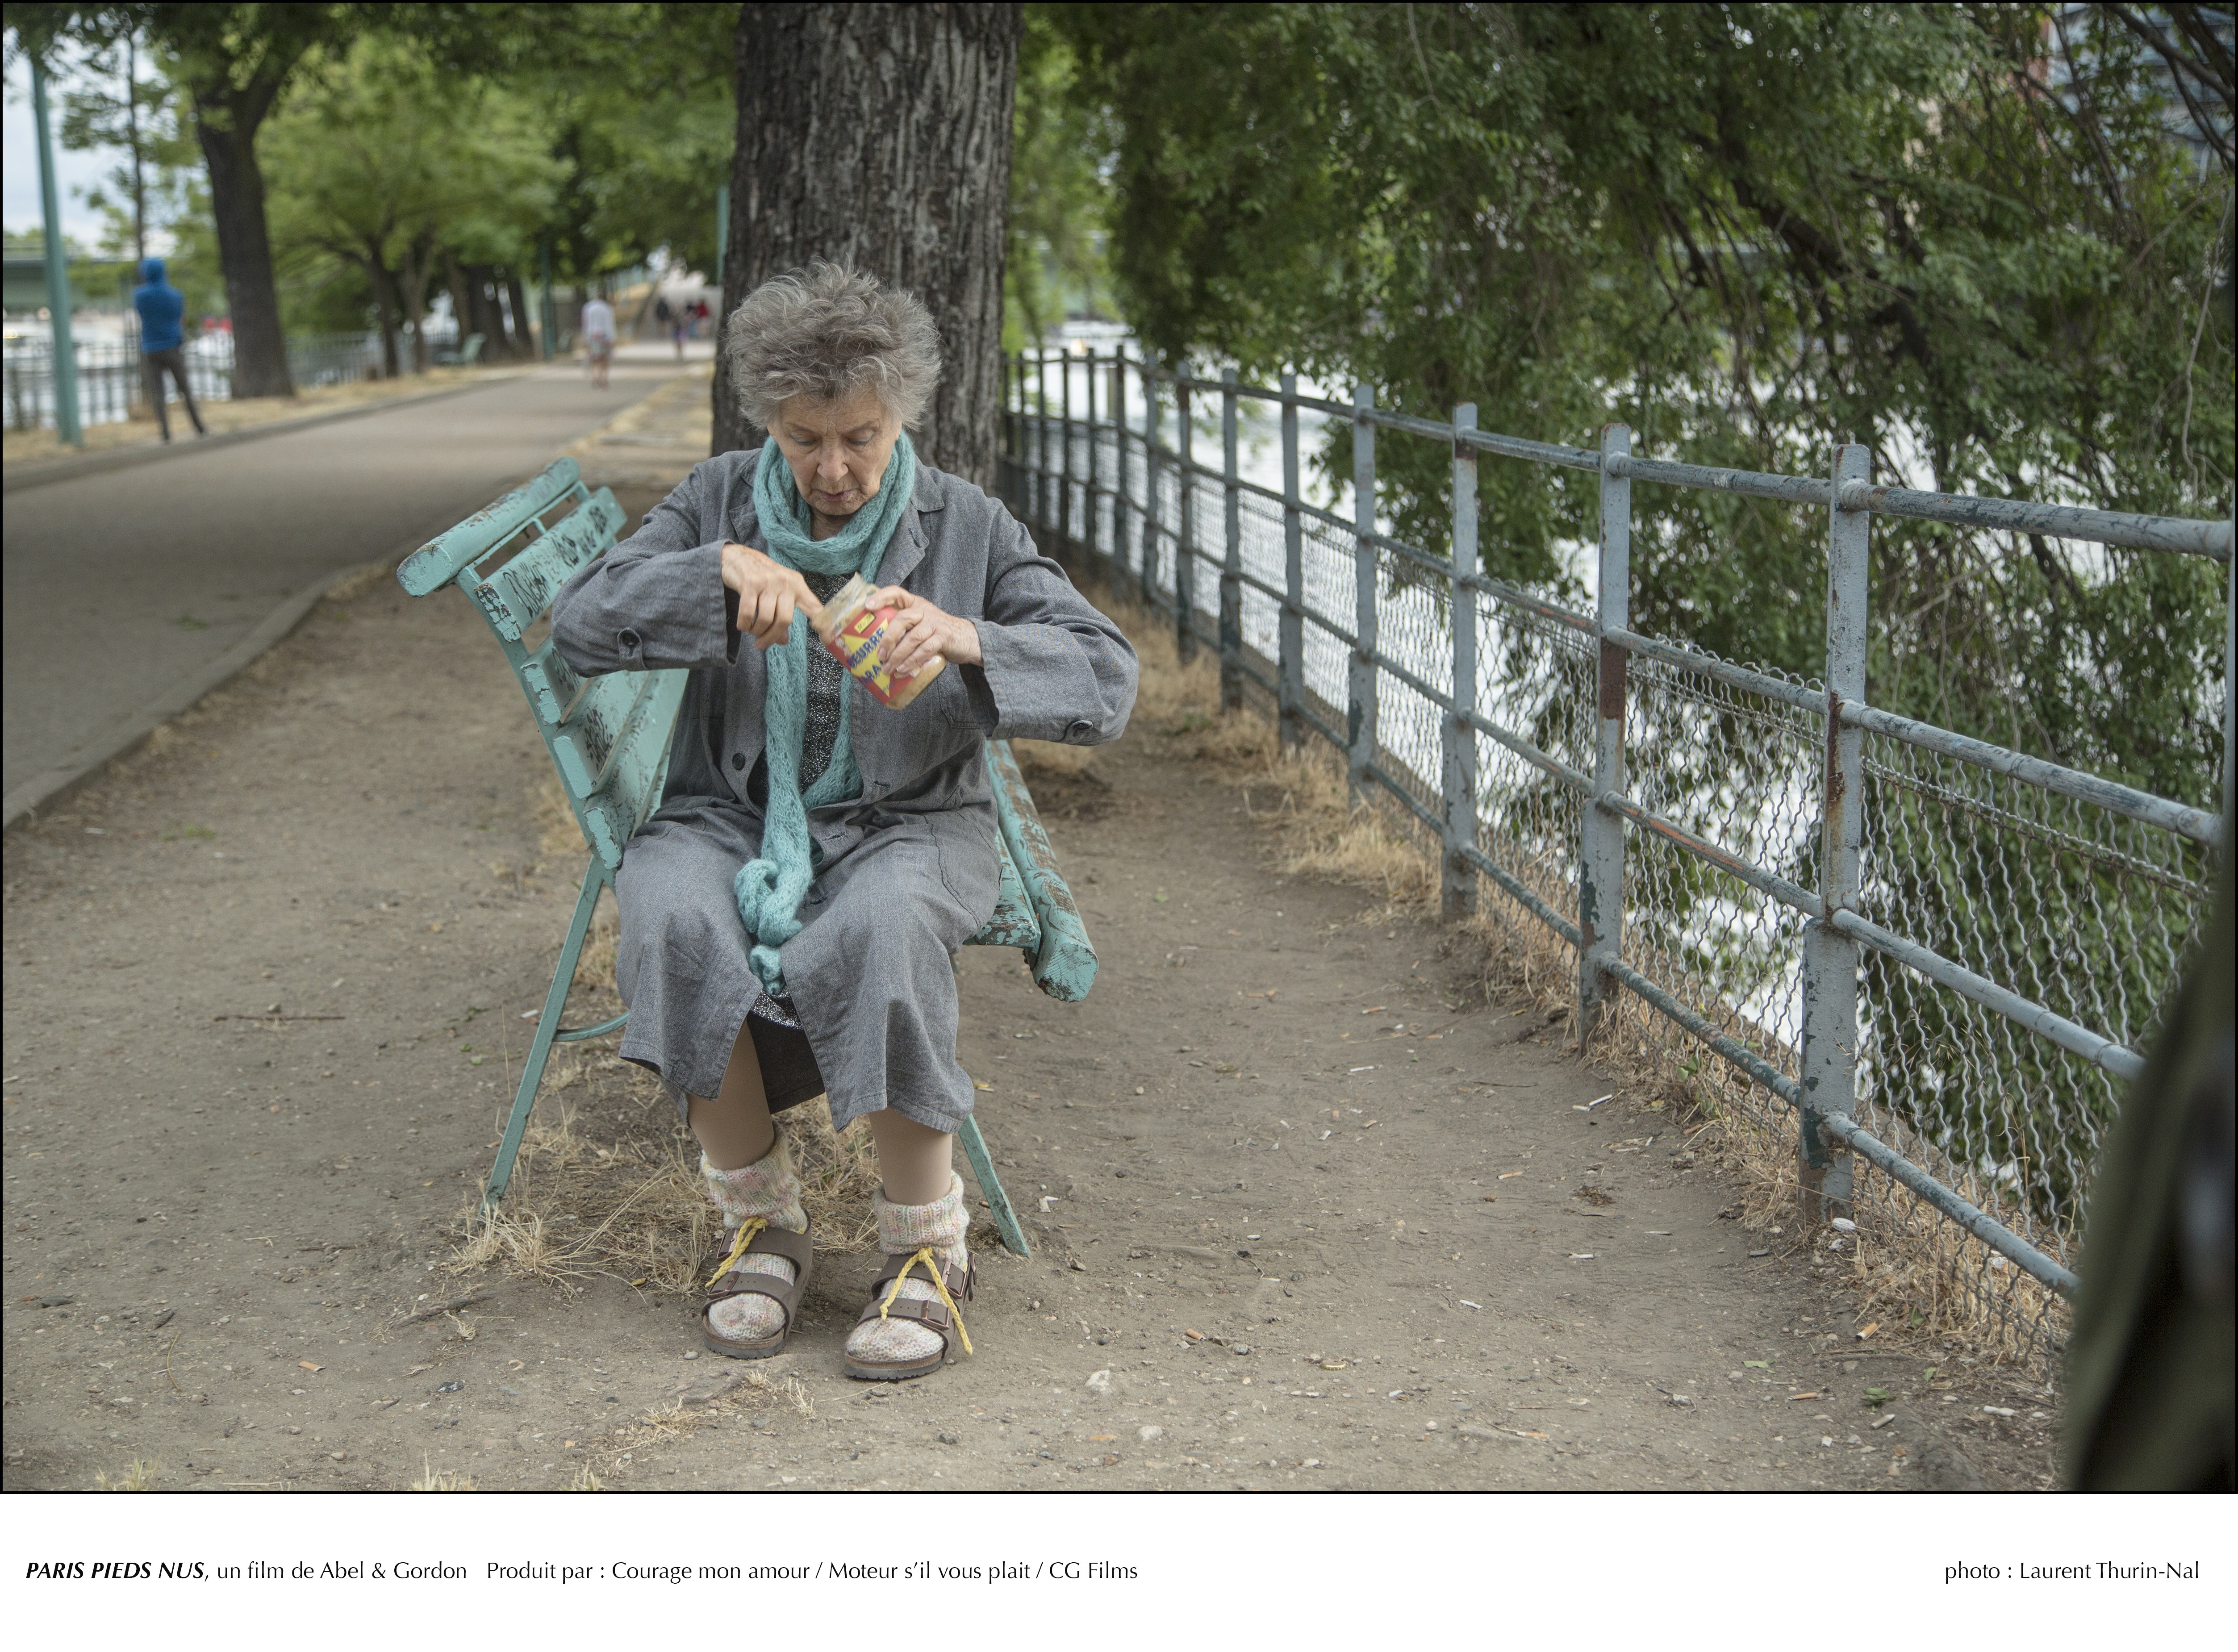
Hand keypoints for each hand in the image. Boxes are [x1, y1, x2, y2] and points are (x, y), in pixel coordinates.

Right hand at [720, 542, 818, 649]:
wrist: (739, 557)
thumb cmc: (762, 579)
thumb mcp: (777, 594)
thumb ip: (782, 616)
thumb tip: (782, 641)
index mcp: (797, 585)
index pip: (814, 607)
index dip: (823, 624)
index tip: (829, 639)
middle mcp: (786, 582)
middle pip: (784, 620)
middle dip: (771, 637)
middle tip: (761, 644)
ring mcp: (768, 582)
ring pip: (766, 619)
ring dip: (756, 631)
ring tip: (751, 631)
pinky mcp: (750, 583)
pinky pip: (748, 613)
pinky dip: (744, 624)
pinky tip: (743, 625)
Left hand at [867, 586, 981, 675]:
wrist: (967, 638)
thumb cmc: (936, 633)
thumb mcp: (920, 623)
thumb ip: (903, 628)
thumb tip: (876, 647)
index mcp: (915, 604)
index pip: (896, 593)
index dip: (881, 597)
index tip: (868, 606)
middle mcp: (924, 610)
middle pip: (903, 619)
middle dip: (888, 638)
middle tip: (880, 655)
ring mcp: (935, 623)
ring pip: (913, 637)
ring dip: (898, 655)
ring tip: (888, 668)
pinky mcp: (944, 637)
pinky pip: (925, 650)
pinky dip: (912, 661)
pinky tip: (903, 670)